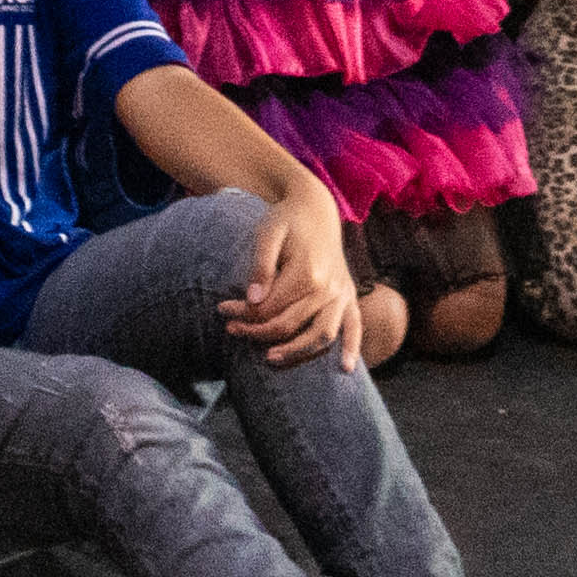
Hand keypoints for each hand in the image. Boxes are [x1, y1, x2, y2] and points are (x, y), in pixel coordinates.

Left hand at [224, 182, 367, 371]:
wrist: (316, 206)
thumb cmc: (286, 219)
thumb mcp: (267, 233)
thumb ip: (260, 266)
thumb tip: (252, 301)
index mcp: (307, 272)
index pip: (269, 307)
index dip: (242, 314)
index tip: (221, 311)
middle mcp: (328, 287)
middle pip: (289, 325)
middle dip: (256, 332)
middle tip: (232, 331)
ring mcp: (342, 293)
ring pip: (321, 335)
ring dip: (296, 352)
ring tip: (269, 358)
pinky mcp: (349, 295)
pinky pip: (354, 326)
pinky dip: (352, 348)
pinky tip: (344, 369)